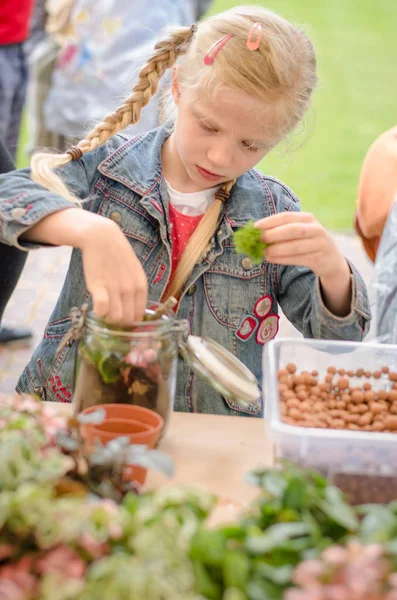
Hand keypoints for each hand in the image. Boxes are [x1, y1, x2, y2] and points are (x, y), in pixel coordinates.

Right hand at [22, 208, 147, 323]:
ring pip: (115, 318)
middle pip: (127, 320)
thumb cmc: (117, 254)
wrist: (101, 237)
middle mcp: (130, 289)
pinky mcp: (98, 286)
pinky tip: (96, 307)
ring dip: (108, 318)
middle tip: (111, 316)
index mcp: (141, 286)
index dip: (131, 322)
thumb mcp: (135, 271)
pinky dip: (99, 313)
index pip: (139, 315)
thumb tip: (135, 310)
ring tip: (104, 309)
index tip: (122, 320)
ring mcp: (115, 288)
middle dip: (119, 323)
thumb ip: (136, 289)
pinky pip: (101, 310)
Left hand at [255, 212, 351, 315]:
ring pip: (295, 246)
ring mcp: (319, 244)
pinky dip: (282, 259)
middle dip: (274, 234)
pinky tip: (271, 259)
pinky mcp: (319, 258)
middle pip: (293, 230)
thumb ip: (281, 231)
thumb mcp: (299, 233)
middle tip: (259, 240)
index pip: (287, 217)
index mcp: (308, 218)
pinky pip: (298, 259)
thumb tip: (255, 233)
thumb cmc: (307, 243)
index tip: (255, 227)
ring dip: (277, 249)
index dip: (270, 221)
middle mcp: (316, 229)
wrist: (331, 260)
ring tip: (263, 252)